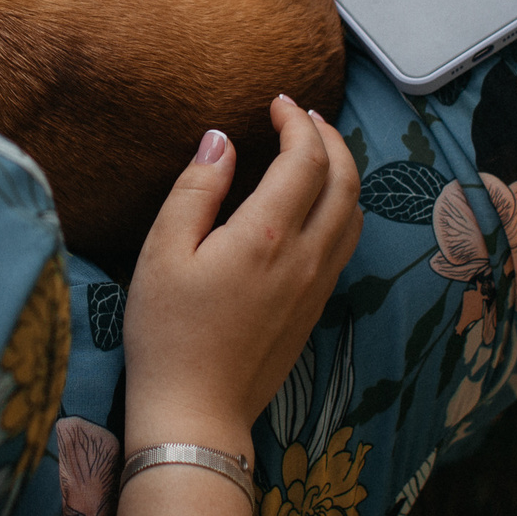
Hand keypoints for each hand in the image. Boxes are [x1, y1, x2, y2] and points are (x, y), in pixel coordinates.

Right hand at [123, 96, 361, 458]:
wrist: (197, 412)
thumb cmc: (167, 334)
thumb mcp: (162, 252)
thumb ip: (195, 189)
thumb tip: (222, 140)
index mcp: (267, 235)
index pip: (306, 157)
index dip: (298, 120)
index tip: (278, 102)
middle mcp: (305, 256)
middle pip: (346, 178)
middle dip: (330, 137)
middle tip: (304, 116)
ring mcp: (317, 284)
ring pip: (355, 211)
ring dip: (342, 171)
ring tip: (315, 151)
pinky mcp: (316, 307)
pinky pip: (346, 242)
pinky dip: (341, 206)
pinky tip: (315, 204)